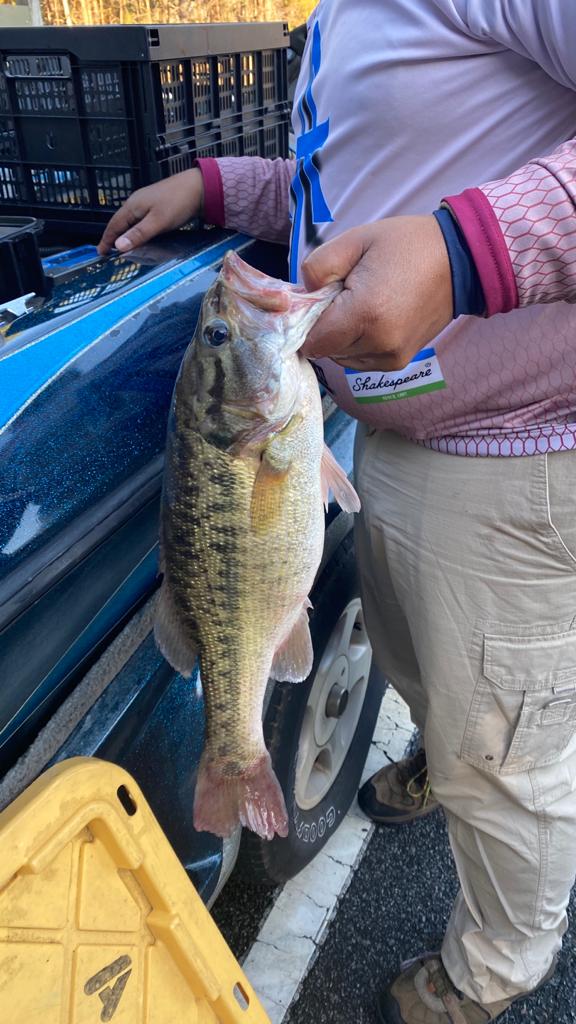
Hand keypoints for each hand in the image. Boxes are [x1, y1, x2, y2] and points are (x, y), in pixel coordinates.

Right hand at [97, 168, 204, 254]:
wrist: (198, 188)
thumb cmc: (178, 202)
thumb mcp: (157, 222)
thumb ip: (138, 234)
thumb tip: (118, 246)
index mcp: (132, 206)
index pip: (113, 225)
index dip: (106, 240)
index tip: (100, 252)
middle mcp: (136, 203)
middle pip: (119, 223)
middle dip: (112, 237)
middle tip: (108, 252)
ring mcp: (146, 203)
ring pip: (130, 221)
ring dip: (124, 234)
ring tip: (122, 248)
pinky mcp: (156, 206)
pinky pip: (140, 220)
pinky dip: (135, 230)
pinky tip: (139, 237)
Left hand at [300, 216, 452, 370]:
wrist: (458, 260)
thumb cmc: (406, 245)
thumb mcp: (356, 240)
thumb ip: (319, 266)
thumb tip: (303, 293)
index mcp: (365, 314)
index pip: (313, 340)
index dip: (306, 322)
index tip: (317, 301)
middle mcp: (378, 343)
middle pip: (326, 350)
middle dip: (325, 326)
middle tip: (342, 296)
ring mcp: (391, 356)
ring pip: (342, 358)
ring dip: (341, 337)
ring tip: (361, 305)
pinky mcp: (399, 362)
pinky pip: (361, 360)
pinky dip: (358, 344)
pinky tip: (373, 318)